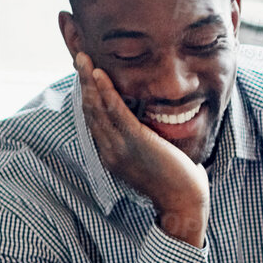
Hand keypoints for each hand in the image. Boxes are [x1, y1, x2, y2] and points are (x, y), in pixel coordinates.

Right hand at [76, 53, 209, 245]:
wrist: (183, 204)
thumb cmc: (175, 184)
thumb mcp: (151, 161)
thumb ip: (145, 144)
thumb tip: (155, 130)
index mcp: (111, 155)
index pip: (94, 121)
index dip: (87, 97)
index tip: (84, 77)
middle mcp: (109, 150)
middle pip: (90, 110)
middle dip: (83, 82)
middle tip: (78, 58)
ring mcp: (120, 147)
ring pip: (97, 108)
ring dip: (89, 80)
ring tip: (83, 58)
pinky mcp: (135, 141)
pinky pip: (116, 112)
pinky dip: (106, 91)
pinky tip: (98, 74)